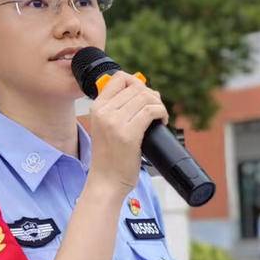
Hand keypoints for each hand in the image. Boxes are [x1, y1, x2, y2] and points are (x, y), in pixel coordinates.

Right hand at [87, 70, 167, 193]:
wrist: (106, 182)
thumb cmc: (110, 158)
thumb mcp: (105, 128)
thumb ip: (116, 110)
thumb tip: (145, 91)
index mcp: (97, 108)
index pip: (118, 78)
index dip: (136, 82)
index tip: (144, 95)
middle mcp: (104, 112)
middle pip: (136, 87)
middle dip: (152, 95)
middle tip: (156, 109)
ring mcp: (115, 122)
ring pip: (146, 97)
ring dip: (159, 104)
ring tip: (160, 116)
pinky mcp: (129, 134)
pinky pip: (151, 111)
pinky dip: (161, 112)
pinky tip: (162, 121)